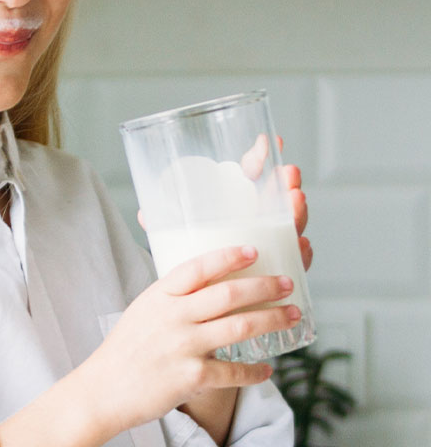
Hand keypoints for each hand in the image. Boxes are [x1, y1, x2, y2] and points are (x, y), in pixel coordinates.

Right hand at [90, 246, 300, 434]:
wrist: (104, 390)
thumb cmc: (125, 350)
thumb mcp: (143, 312)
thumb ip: (172, 299)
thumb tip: (208, 286)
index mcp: (159, 296)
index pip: (198, 267)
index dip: (229, 257)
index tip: (254, 250)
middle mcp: (172, 316)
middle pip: (228, 295)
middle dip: (264, 287)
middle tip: (287, 284)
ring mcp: (183, 346)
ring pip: (239, 328)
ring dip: (272, 320)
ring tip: (292, 315)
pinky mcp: (191, 377)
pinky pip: (234, 371)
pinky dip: (255, 371)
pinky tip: (268, 370)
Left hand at [138, 134, 313, 270]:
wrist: (202, 305)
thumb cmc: (194, 263)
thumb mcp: (178, 239)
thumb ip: (164, 225)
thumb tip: (145, 214)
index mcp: (237, 206)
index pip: (253, 175)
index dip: (261, 157)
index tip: (267, 141)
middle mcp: (259, 222)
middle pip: (278, 197)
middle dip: (286, 181)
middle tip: (287, 172)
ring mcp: (272, 245)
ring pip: (290, 226)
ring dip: (296, 211)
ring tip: (295, 199)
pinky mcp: (278, 272)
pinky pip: (295, 262)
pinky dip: (301, 254)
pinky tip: (301, 245)